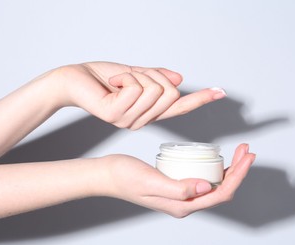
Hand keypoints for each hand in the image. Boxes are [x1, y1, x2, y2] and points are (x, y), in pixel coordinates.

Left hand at [54, 62, 225, 129]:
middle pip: (169, 92)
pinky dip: (125, 76)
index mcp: (147, 111)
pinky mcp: (116, 115)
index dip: (200, 98)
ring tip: (118, 81)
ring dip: (136, 75)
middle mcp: (141, 120)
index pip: (179, 106)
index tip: (220, 92)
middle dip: (152, 75)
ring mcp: (129, 121)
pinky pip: (136, 87)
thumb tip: (180, 79)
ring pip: (154, 89)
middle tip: (131, 75)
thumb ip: (157, 78)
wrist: (74, 79)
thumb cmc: (102, 78)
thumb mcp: (135, 73)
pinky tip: (112, 83)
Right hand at [97, 144, 254, 216]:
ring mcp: (181, 195)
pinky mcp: (177, 184)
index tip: (247, 156)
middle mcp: (185, 203)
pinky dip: (216, 168)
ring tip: (239, 151)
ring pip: (214, 184)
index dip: (238, 176)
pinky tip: (219, 157)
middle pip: (221, 189)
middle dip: (239, 170)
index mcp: (182, 205)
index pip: (220, 193)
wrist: (108, 174)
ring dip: (230, 169)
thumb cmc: (125, 177)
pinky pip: (203, 179)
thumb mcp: (151, 182)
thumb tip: (205, 187)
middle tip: (248, 149)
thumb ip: (178, 189)